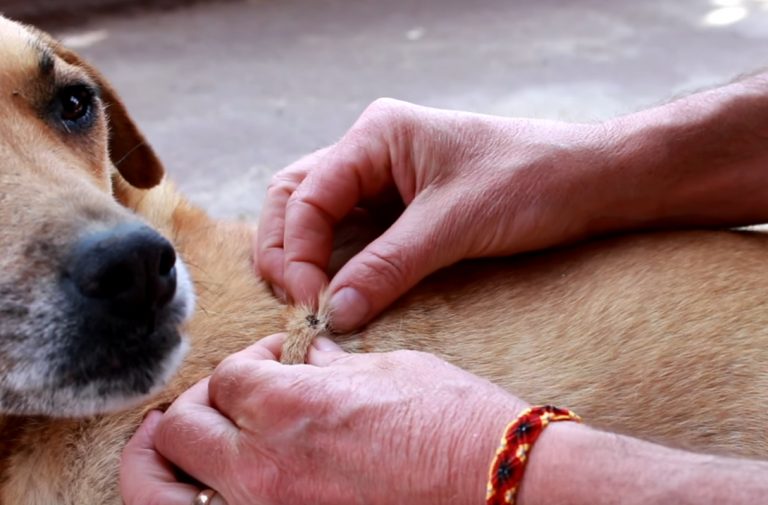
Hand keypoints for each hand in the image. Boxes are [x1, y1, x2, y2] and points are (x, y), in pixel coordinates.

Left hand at [120, 333, 525, 504]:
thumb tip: (303, 362)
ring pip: (161, 494)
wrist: (509, 492)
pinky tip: (210, 488)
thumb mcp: (394, 374)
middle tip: (222, 401)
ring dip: (156, 463)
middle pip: (181, 429)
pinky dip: (196, 502)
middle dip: (198, 405)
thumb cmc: (461, 428)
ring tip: (167, 446)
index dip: (246, 362)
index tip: (269, 363)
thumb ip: (331, 369)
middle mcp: (265, 469)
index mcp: (293, 408)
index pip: (227, 377)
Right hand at [256, 98, 604, 329]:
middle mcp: (370, 151)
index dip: (297, 251)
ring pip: (316, 215)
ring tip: (308, 300)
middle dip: (285, 249)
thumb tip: (334, 313)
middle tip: (296, 301)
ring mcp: (384, 178)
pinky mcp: (401, 206)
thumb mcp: (455, 225)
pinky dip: (334, 261)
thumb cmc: (530, 180)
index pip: (307, 194)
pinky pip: (351, 232)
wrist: (588, 180)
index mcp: (376, 135)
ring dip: (303, 256)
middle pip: (296, 198)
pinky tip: (336, 290)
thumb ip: (389, 268)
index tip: (310, 302)